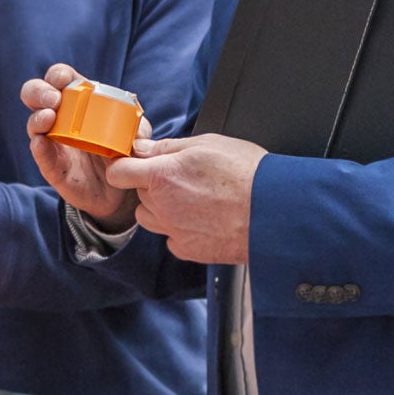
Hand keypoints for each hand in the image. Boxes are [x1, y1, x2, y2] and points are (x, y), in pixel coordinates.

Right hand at [20, 63, 140, 227]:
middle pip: (37, 95)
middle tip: (53, 100)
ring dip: (38, 118)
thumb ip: (138, 130)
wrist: (121, 191)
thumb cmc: (124, 154)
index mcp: (80, 101)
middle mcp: (61, 118)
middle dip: (39, 92)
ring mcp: (54, 142)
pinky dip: (39, 148)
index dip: (59, 75)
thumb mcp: (136, 137)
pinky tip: (42, 142)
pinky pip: (41, 156)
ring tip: (48, 118)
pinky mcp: (53, 168)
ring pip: (35, 124)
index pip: (62, 79)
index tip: (63, 80)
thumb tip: (137, 132)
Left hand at [102, 133, 268, 263]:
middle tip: (183, 179)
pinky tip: (203, 220)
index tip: (132, 165)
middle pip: (139, 195)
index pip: (119, 173)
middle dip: (152, 186)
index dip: (124, 167)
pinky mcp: (188, 250)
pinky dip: (180, 230)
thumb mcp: (207, 144)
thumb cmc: (246, 174)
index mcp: (162, 176)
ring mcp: (173, 231)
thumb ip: (168, 147)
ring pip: (150, 219)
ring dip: (162, 209)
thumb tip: (144, 148)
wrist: (274, 212)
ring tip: (193, 200)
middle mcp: (162, 206)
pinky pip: (170, 238)